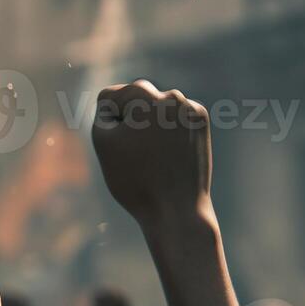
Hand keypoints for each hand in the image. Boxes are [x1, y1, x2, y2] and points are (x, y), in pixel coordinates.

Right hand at [91, 81, 212, 232]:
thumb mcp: (103, 140)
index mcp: (144, 95)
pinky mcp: (201, 123)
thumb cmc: (134, 178)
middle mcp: (171, 95)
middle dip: (130, 119)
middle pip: (136, 98)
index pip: (110, 97)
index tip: (121, 147)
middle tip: (135, 152)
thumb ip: (105, 109)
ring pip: (155, 109)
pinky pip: (174, 119)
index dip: (108, 123)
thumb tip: (121, 100)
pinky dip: (167, 132)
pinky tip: (167, 155)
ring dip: (149, 125)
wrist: (175, 210)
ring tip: (152, 156)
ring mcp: (190, 108)